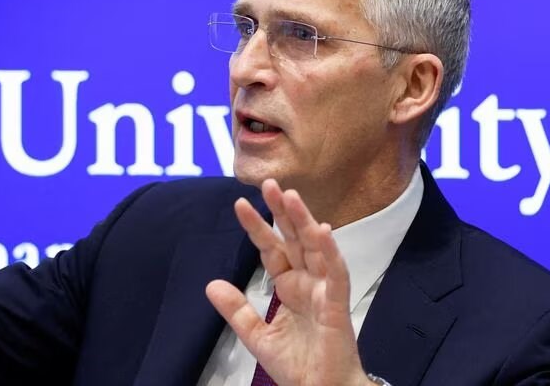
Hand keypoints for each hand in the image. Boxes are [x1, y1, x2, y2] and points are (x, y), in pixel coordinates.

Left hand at [206, 180, 370, 385]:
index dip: (257, 227)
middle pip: (294, 239)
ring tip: (290, 195)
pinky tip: (321, 229)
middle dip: (282, 212)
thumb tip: (211, 284)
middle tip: (269, 183)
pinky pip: (335, 273)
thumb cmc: (299, 366)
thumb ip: (237, 309)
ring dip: (304, 221)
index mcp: (290, 287)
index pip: (272, 249)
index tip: (240, 204)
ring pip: (315, 247)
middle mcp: (307, 282)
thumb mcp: (257, 336)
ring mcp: (324, 291)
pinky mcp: (337, 304)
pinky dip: (330, 251)